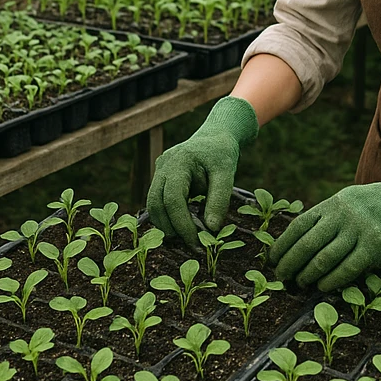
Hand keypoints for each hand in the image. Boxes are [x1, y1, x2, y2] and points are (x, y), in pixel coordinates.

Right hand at [146, 96, 257, 246]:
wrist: (215, 136)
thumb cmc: (221, 153)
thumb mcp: (226, 173)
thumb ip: (219, 199)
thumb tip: (211, 228)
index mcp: (179, 161)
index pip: (173, 199)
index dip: (182, 223)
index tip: (196, 241)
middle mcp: (163, 166)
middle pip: (156, 203)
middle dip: (170, 227)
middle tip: (189, 244)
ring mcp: (159, 171)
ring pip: (153, 204)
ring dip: (166, 224)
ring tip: (186, 238)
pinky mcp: (160, 178)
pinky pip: (158, 201)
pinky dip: (167, 216)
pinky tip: (181, 227)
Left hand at [269, 161, 380, 290]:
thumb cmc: (370, 205)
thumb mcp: (345, 201)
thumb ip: (324, 218)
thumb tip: (294, 243)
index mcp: (332, 203)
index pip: (299, 225)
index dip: (282, 244)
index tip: (271, 259)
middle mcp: (343, 215)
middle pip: (308, 244)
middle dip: (290, 263)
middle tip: (281, 277)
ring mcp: (359, 229)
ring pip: (325, 258)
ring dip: (309, 275)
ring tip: (301, 283)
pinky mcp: (376, 245)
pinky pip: (348, 268)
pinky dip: (332, 280)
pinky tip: (323, 287)